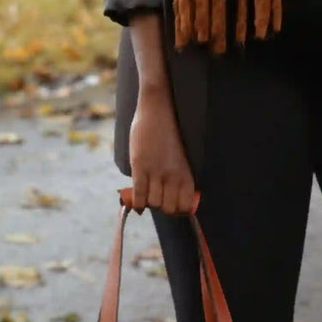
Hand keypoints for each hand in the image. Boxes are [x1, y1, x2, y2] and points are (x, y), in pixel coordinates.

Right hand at [128, 83, 197, 215]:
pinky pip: (139, 194)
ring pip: (153, 204)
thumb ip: (177, 177)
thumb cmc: (168, 133)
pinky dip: (137, 202)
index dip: (177, 211)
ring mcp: (156, 172)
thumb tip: (169, 197)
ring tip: (146, 195)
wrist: (157, 110)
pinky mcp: (140, 166)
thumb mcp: (180, 158)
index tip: (171, 207)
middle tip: (157, 199)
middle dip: (162, 208)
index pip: (185, 206)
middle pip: (168, 208)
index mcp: (186, 174)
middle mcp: (173, 176)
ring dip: (149, 203)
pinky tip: (136, 201)